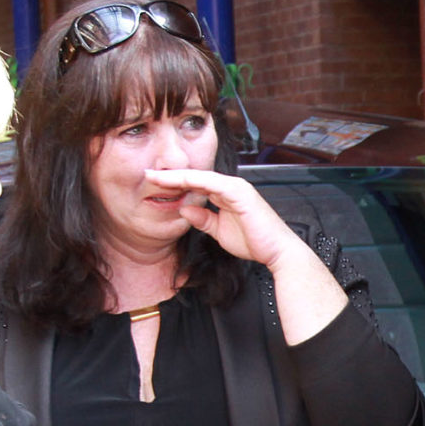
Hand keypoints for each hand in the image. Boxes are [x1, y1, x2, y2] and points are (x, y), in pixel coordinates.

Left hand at [140, 168, 305, 268]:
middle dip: (170, 176)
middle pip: (195, 177)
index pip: (195, 184)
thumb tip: (184, 211)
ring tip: (155, 176)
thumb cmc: (255, 242)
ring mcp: (236, 187)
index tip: (153, 183)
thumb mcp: (219, 231)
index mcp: (226, 194)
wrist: (277, 252)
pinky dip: (192, 180)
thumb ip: (203, 220)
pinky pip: (211, 182)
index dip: (174, 183)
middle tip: (147, 174)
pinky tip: (176, 181)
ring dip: (176, 176)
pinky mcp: (239, 192)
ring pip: (199, 176)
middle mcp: (230, 186)